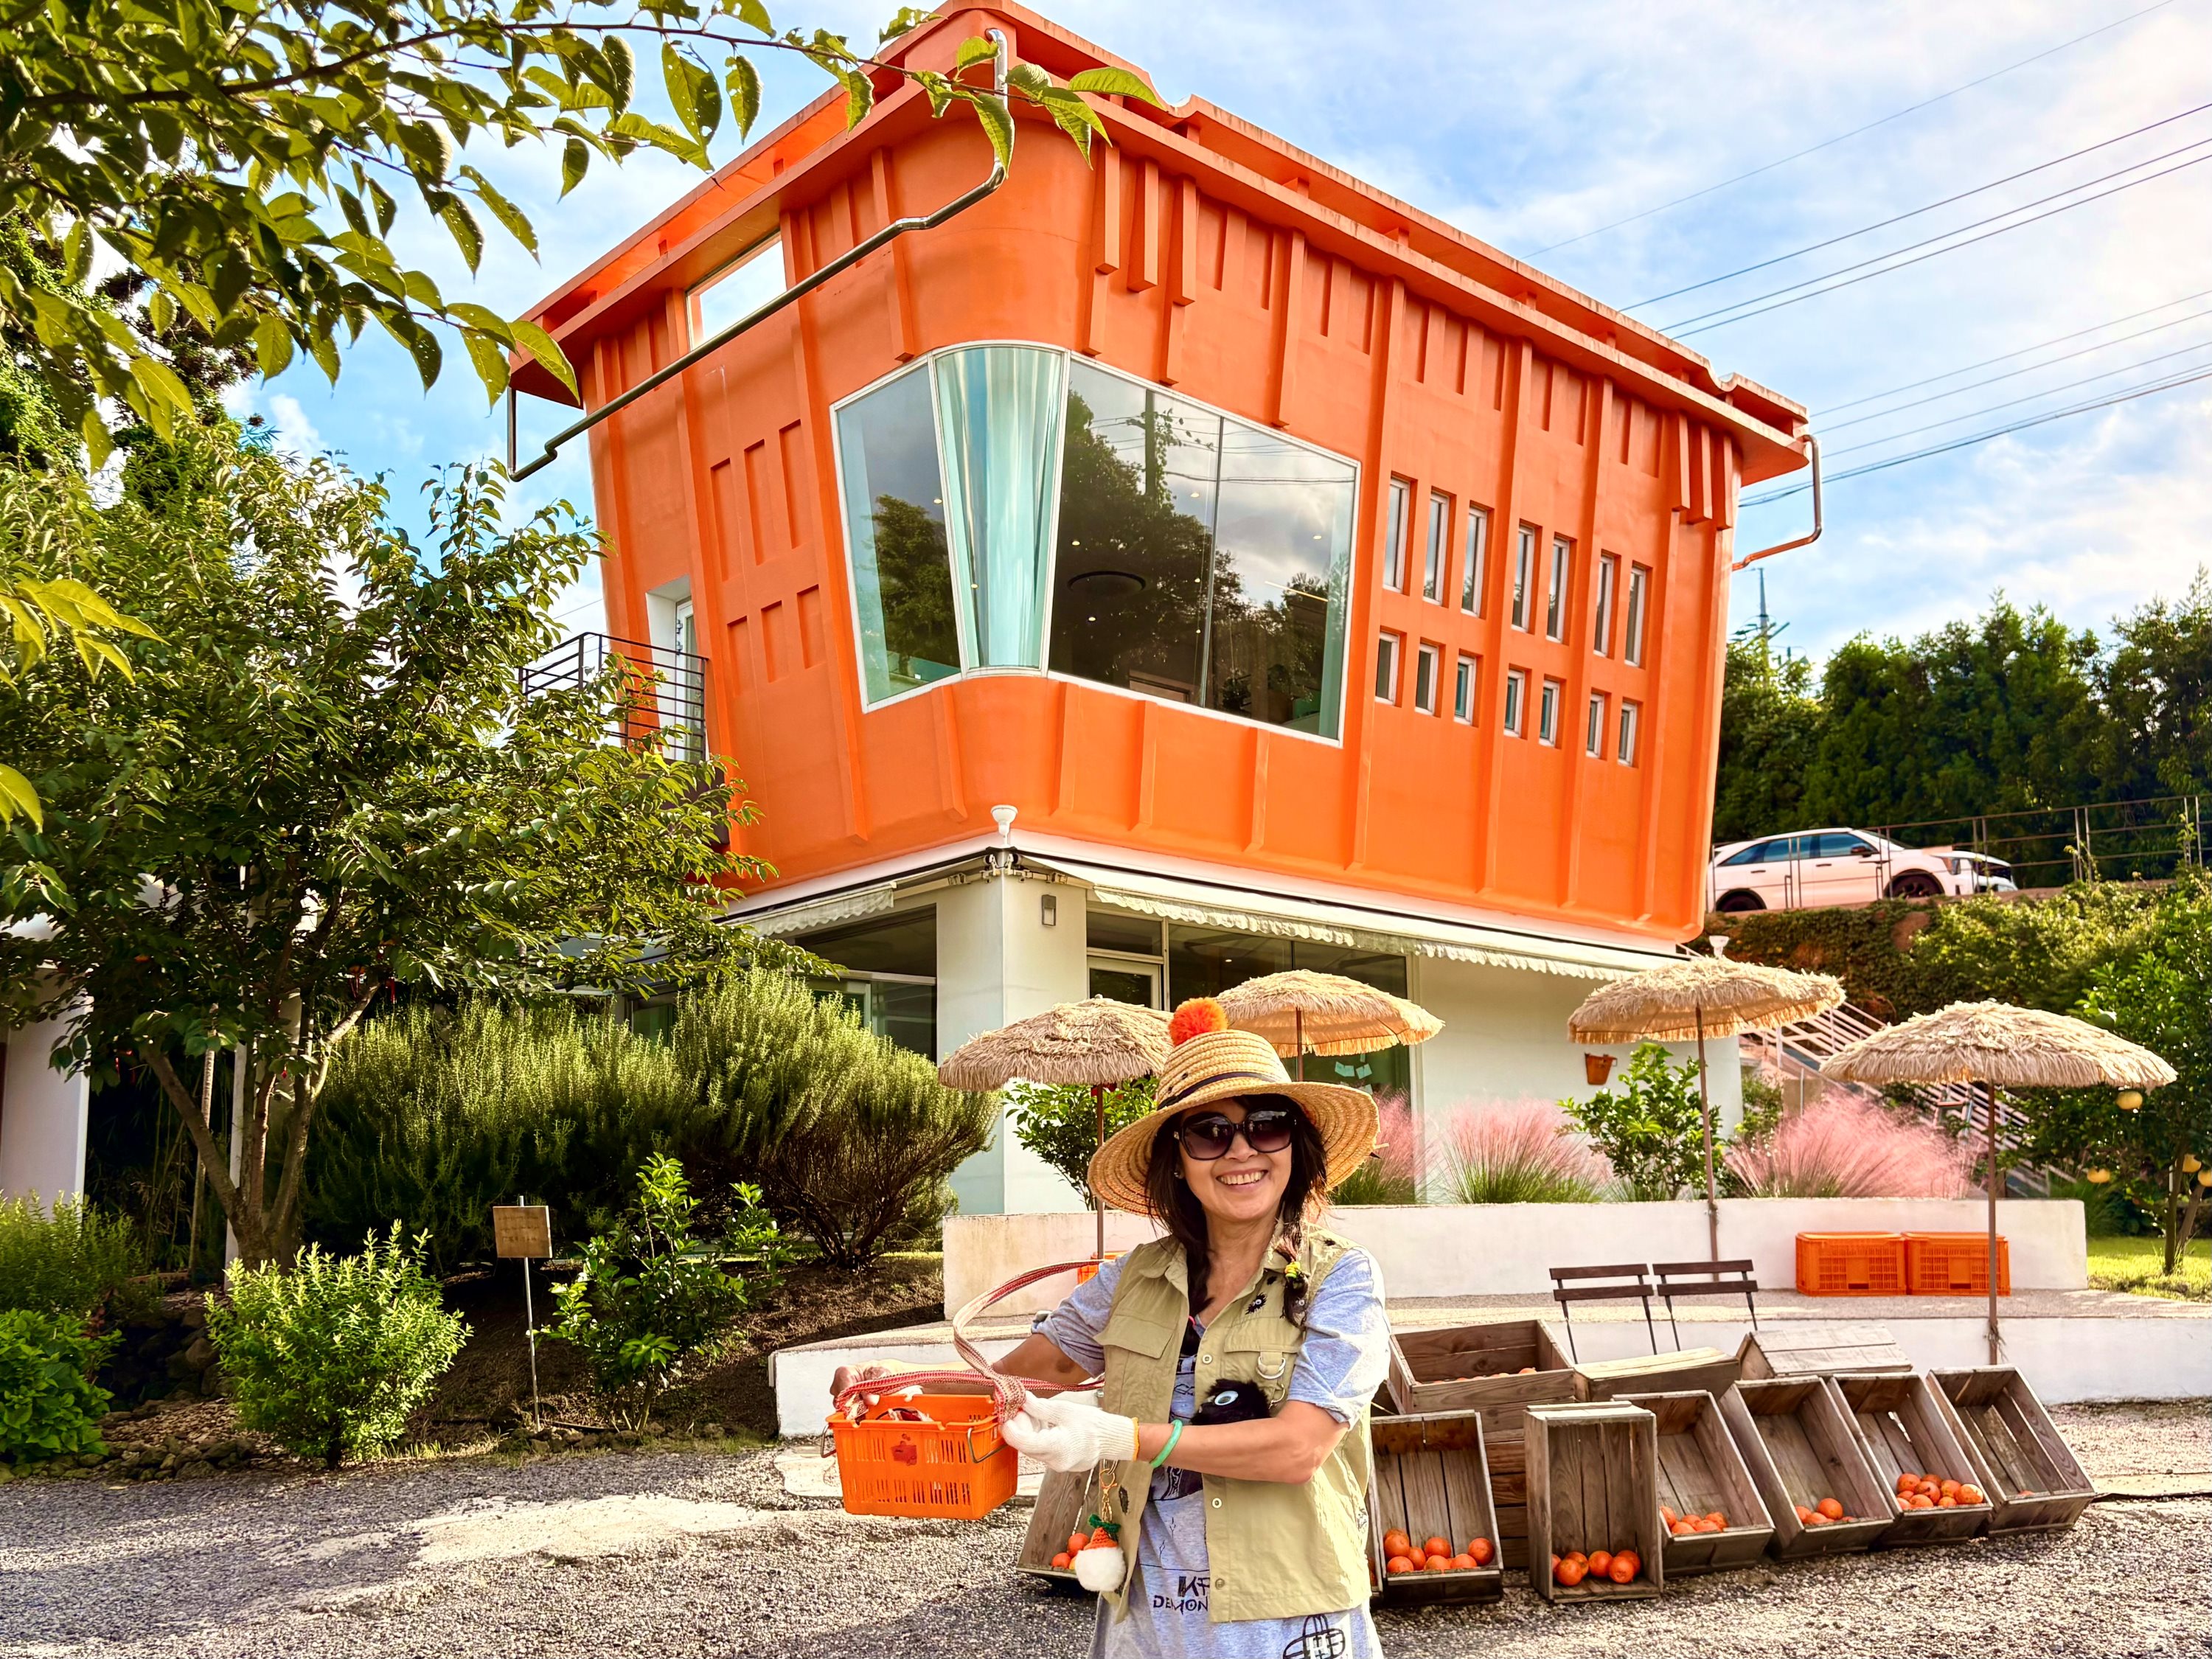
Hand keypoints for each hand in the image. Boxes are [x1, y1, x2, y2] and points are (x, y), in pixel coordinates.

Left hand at [1001, 1392, 1137, 1473]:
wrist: (1110, 1439)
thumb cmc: (1091, 1423)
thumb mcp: (1064, 1409)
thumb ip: (1040, 1407)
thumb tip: (1021, 1400)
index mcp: (1058, 1447)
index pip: (1024, 1442)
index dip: (1010, 1428)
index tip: (1005, 1415)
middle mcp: (1055, 1461)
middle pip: (1026, 1445)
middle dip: (1019, 1425)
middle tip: (1021, 1407)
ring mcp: (1056, 1465)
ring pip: (1032, 1448)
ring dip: (1028, 1430)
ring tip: (1036, 1413)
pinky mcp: (1056, 1464)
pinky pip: (1040, 1451)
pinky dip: (1036, 1436)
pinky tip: (1042, 1423)